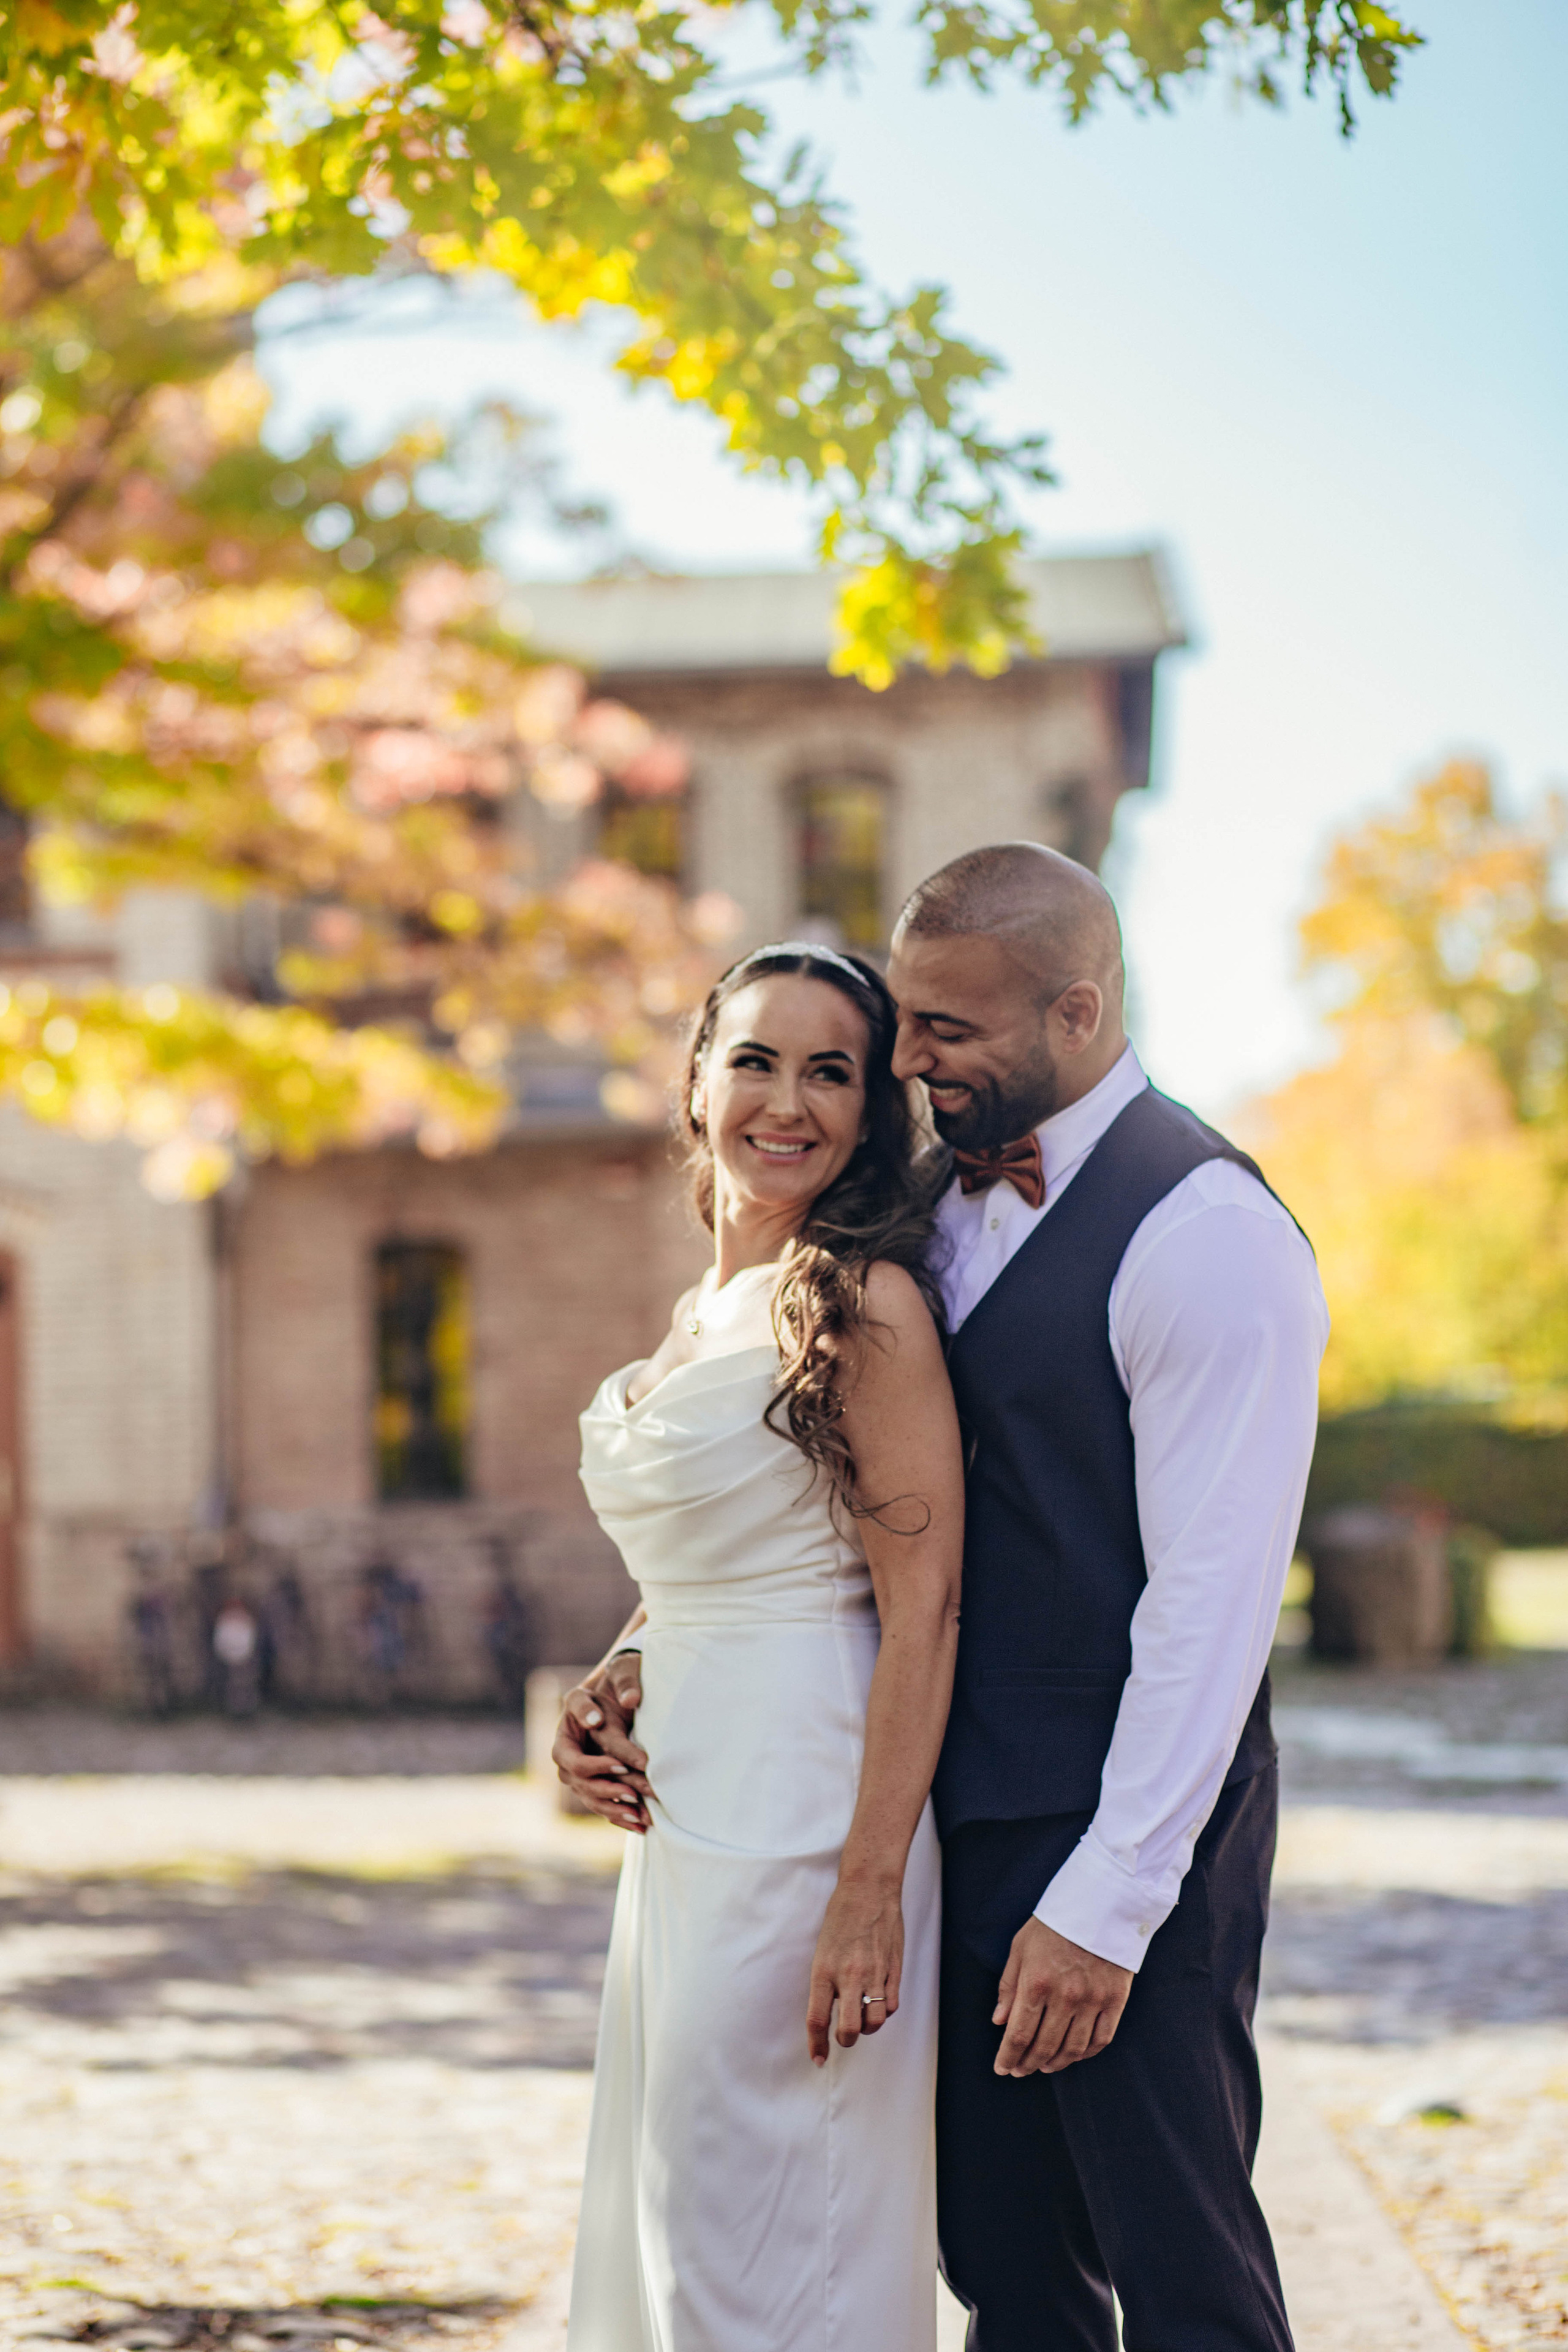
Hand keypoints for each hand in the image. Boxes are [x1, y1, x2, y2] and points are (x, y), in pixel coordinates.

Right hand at [551, 1652, 652, 1830]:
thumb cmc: (618, 1681)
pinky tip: (643, 1826)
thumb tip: (623, 1704)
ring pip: (593, 1800)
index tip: (621, 1765)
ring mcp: (581, 1774)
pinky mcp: (597, 1784)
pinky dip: (622, 1817)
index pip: (572, 1760)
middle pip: (581, 1785)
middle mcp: (568, 1758)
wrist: (621, 1694)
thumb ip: (622, 1683)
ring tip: (641, 1815)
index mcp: (565, 1734)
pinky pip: (605, 1806)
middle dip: (608, 1791)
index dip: (595, 1766)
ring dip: (616, 1810)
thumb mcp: (620, 1673)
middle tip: (634, 1794)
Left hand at [806, 1877, 903, 2065]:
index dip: (817, 2045)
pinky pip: (891, 2005)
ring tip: (862, 2017)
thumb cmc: (841, 1917)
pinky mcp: (894, 1970)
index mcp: (824, 1970)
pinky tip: (878, 2001)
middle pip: (848, 2029)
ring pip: (874, 2022)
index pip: (817, 2019)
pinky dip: (884, 2011)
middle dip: (845, 2039)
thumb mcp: (822, 1950)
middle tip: (843, 2034)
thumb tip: (828, 2012)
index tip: (818, 2058)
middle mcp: (849, 1976)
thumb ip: (826, 1982)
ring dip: (867, 2027)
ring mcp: (874, 1974)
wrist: (869, 1889)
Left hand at [992, 1917, 1131, 2077]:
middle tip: (1021, 2070)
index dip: (1008, 2057)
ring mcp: (1093, 1999)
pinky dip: (1086, 2054)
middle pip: (1044, 2046)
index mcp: (1036, 1982)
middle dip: (1028, 2064)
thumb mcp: (1021, 1948)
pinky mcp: (1115, 2000)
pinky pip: (1101, 2039)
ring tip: (1044, 2065)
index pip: (1018, 2034)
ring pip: (1073, 2049)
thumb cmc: (1054, 1925)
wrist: (1100, 1904)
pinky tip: (1074, 2054)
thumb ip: (1009, 1987)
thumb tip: (999, 2022)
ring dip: (1056, 2063)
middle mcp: (1065, 1995)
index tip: (1002, 2068)